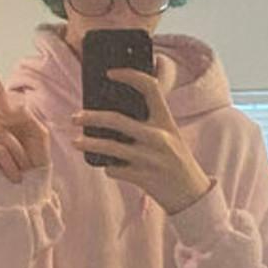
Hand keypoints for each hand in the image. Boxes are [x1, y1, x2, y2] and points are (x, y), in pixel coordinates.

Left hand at [70, 67, 213, 214]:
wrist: (192, 195)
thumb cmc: (177, 161)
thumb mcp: (171, 135)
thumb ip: (152, 120)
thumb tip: (120, 107)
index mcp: (167, 121)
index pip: (149, 88)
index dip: (129, 75)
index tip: (111, 73)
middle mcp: (159, 137)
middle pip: (117, 120)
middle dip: (91, 117)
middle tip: (75, 117)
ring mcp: (150, 159)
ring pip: (109, 147)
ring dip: (88, 143)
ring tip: (75, 142)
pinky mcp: (143, 178)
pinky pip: (114, 170)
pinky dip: (108, 168)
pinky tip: (108, 167)